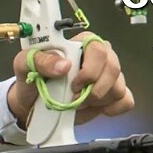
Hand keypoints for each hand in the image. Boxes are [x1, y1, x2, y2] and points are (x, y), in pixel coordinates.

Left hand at [8, 32, 134, 127]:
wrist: (32, 104)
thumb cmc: (32, 78)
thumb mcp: (26, 64)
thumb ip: (42, 60)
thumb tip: (64, 64)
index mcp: (81, 44)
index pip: (98, 48)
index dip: (90, 69)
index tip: (74, 84)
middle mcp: (99, 57)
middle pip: (113, 68)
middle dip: (94, 89)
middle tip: (74, 97)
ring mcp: (108, 77)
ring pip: (118, 87)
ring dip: (97, 101)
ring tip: (78, 103)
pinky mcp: (112, 96)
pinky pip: (126, 100)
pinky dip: (112, 109)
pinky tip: (95, 108)